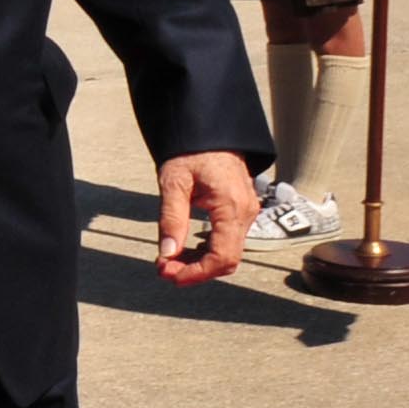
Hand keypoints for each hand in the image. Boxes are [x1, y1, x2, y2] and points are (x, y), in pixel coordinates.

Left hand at [155, 151, 255, 285]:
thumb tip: (167, 254)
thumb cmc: (191, 153)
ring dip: (199, 263)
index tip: (169, 275)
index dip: (196, 273)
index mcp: (232, 206)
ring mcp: (246, 213)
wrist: (209, 132)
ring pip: (227, 253)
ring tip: (168, 261)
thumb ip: (171, 219)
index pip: (222, 256)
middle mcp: (245, 213)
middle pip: (227, 260)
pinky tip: (183, 250)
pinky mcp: (240, 212)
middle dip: (195, 271)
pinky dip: (206, 251)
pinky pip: (227, 241)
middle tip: (163, 270)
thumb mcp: (173, 183)